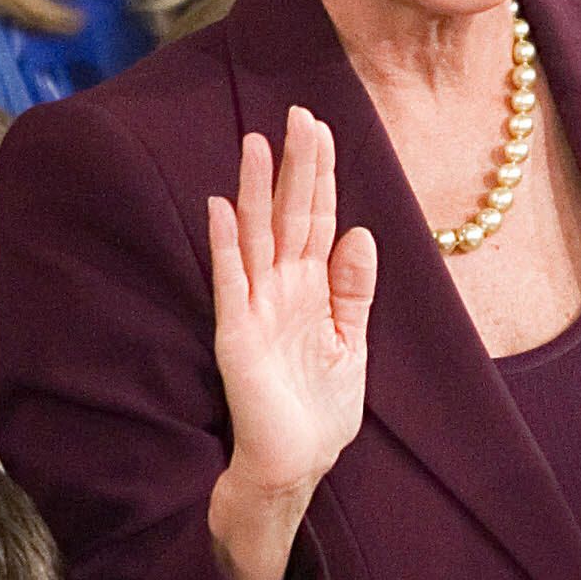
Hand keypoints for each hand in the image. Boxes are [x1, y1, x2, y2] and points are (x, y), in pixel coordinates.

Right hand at [210, 110, 375, 504]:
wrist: (295, 464)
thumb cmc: (319, 411)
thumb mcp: (352, 343)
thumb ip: (353, 291)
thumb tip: (360, 233)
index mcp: (311, 289)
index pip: (317, 219)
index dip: (321, 175)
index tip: (323, 129)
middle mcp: (281, 289)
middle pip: (288, 215)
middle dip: (295, 166)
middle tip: (298, 114)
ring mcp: (256, 307)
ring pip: (256, 236)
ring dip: (254, 190)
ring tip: (255, 143)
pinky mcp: (236, 334)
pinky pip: (230, 281)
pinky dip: (225, 245)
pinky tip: (220, 208)